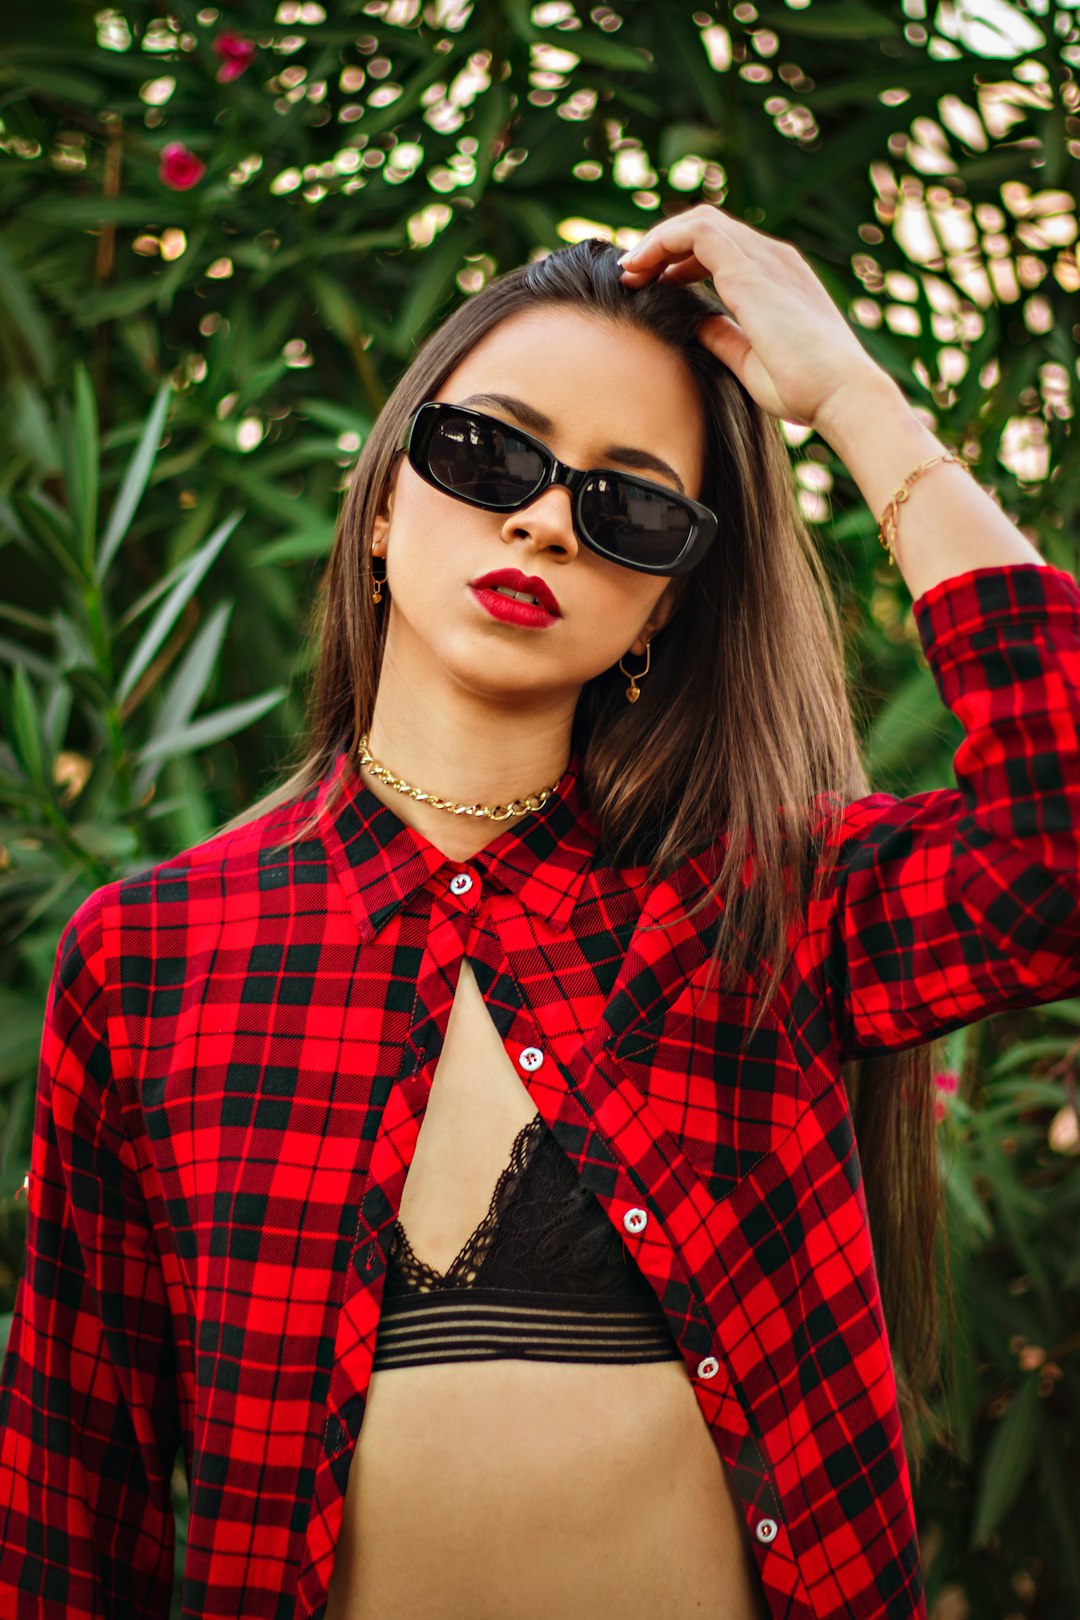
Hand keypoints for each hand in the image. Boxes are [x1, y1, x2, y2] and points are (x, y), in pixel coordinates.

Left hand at [617, 203, 884, 434]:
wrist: (842, 394)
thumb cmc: (807, 390)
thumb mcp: (752, 363)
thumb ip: (725, 339)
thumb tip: (697, 325)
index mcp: (777, 278)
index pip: (721, 248)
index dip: (680, 260)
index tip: (650, 284)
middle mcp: (773, 259)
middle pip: (706, 229)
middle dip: (663, 246)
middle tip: (631, 275)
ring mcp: (764, 259)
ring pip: (698, 223)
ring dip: (657, 241)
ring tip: (628, 271)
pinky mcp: (751, 270)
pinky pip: (697, 233)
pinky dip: (662, 242)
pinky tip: (638, 269)